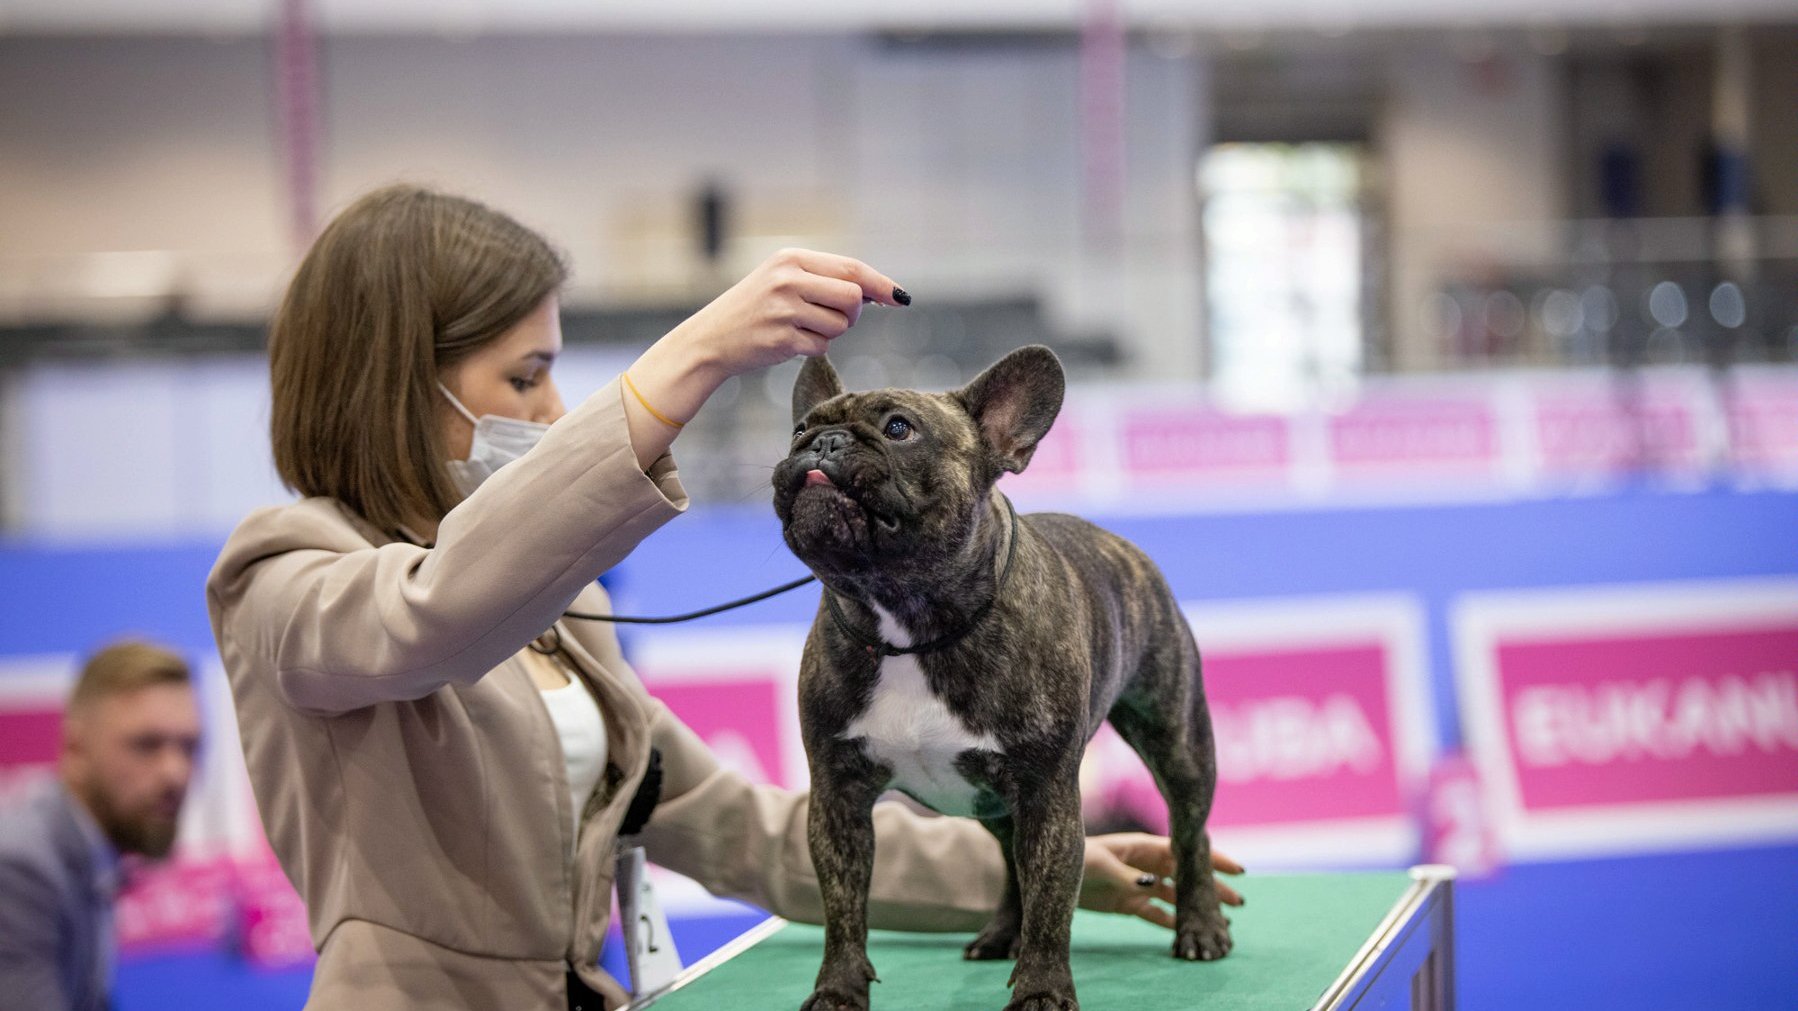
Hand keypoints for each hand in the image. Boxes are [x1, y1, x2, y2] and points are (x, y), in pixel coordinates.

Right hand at [672, 247, 906, 380]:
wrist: (710, 339)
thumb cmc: (754, 309)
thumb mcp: (783, 280)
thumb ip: (825, 280)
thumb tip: (877, 292)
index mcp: (792, 259)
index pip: (851, 268)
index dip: (881, 284)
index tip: (902, 298)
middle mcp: (788, 280)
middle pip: (853, 298)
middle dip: (853, 314)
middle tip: (834, 318)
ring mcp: (784, 310)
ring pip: (840, 325)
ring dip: (830, 333)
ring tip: (801, 328)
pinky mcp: (781, 339)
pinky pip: (821, 347)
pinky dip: (813, 348)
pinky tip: (788, 342)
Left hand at [1078, 832, 1244, 928]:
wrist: (1054, 875)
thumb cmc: (1078, 858)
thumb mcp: (1101, 864)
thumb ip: (1128, 875)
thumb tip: (1154, 885)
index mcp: (1145, 846)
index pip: (1185, 852)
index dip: (1212, 859)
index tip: (1238, 869)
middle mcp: (1148, 864)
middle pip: (1187, 876)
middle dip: (1212, 887)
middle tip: (1239, 902)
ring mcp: (1141, 884)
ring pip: (1176, 896)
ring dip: (1196, 907)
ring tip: (1221, 921)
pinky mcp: (1131, 903)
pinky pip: (1157, 914)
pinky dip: (1172, 923)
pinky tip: (1189, 932)